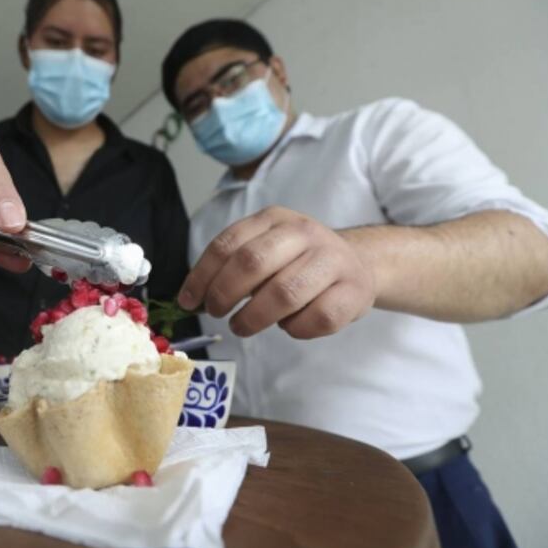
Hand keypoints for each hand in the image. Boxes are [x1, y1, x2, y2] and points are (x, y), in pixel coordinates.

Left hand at [178, 207, 374, 338]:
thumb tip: (192, 298)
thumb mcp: (265, 249)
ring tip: (242, 325)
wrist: (359, 263)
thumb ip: (231, 267)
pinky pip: (317, 318)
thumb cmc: (298, 263)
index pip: (228, 244)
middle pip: (253, 262)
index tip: (189, 300)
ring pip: (284, 293)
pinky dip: (295, 329)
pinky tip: (288, 325)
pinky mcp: (355, 291)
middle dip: (224, 293)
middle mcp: (304, 232)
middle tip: (216, 312)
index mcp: (274, 219)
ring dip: (254, 317)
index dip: (202, 275)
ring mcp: (333, 260)